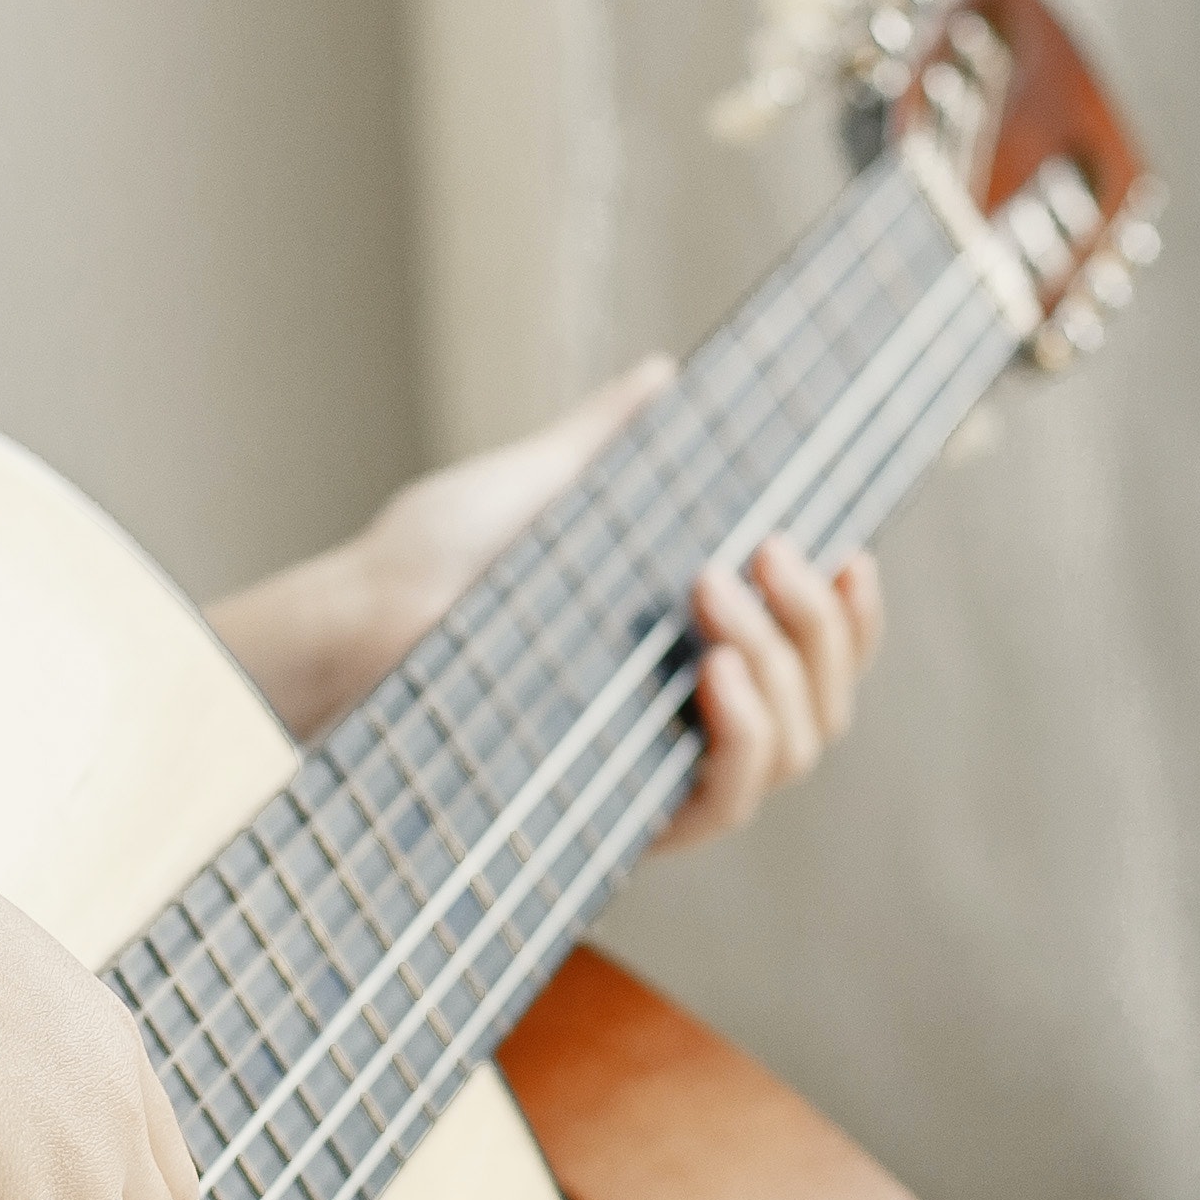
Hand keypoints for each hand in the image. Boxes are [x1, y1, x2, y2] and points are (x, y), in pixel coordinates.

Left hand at [211, 360, 890, 844]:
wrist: (350, 625)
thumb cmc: (425, 564)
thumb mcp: (534, 486)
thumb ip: (609, 445)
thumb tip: (663, 378)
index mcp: (679, 652)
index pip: (810, 654)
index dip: (849, 617)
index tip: (849, 547)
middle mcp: (678, 723)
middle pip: (821, 705)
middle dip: (819, 626)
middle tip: (763, 552)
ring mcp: (651, 775)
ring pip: (794, 752)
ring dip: (785, 667)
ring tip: (718, 589)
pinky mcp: (616, 822)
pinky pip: (725, 805)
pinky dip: (743, 737)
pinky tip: (715, 674)